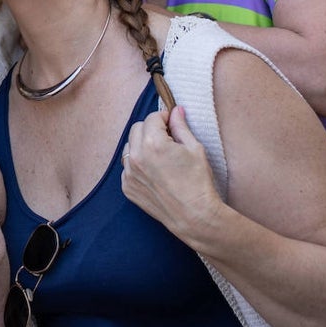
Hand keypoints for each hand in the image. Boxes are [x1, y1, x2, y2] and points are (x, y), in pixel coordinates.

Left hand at [121, 106, 223, 244]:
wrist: (194, 215)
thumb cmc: (198, 182)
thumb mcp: (194, 149)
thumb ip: (180, 126)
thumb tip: (175, 110)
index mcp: (153, 143)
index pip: (152, 118)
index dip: (164, 118)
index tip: (172, 123)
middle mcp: (136, 156)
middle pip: (137, 129)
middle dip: (151, 129)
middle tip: (167, 139)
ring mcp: (129, 173)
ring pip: (129, 147)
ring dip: (141, 145)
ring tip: (160, 156)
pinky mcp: (127, 186)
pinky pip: (128, 166)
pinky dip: (138, 164)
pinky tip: (154, 172)